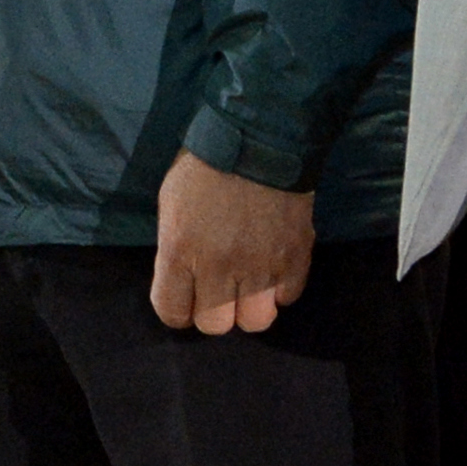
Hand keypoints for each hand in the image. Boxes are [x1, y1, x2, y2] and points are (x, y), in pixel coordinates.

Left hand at [151, 151, 313, 333]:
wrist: (258, 140)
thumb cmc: (205, 166)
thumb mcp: (171, 204)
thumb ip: (175, 247)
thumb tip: (183, 279)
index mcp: (180, 250)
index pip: (172, 311)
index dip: (177, 310)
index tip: (185, 299)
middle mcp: (219, 266)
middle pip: (215, 325)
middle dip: (213, 311)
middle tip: (217, 290)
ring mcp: (260, 266)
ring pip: (255, 321)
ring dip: (249, 306)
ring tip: (248, 284)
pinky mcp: (295, 260)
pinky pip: (286, 299)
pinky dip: (279, 289)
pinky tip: (272, 268)